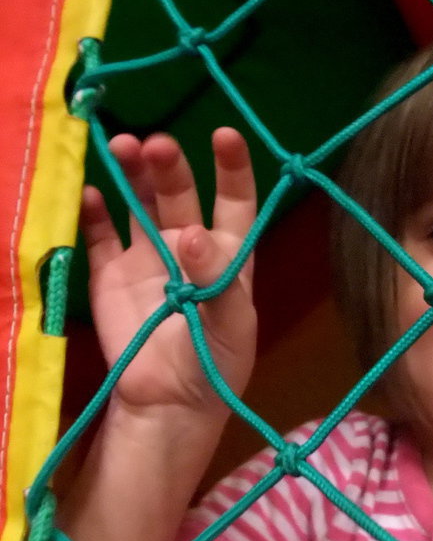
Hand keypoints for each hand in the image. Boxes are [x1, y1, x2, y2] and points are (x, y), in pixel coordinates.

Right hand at [82, 128, 256, 416]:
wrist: (168, 405)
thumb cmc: (213, 367)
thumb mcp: (230, 326)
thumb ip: (216, 279)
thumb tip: (195, 234)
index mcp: (228, 254)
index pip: (235, 201)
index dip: (231, 168)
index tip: (223, 135)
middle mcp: (188, 245)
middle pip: (180, 192)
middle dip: (168, 165)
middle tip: (154, 146)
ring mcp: (147, 257)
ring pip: (138, 202)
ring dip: (131, 173)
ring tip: (122, 146)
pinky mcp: (110, 274)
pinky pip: (99, 233)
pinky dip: (92, 210)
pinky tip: (89, 192)